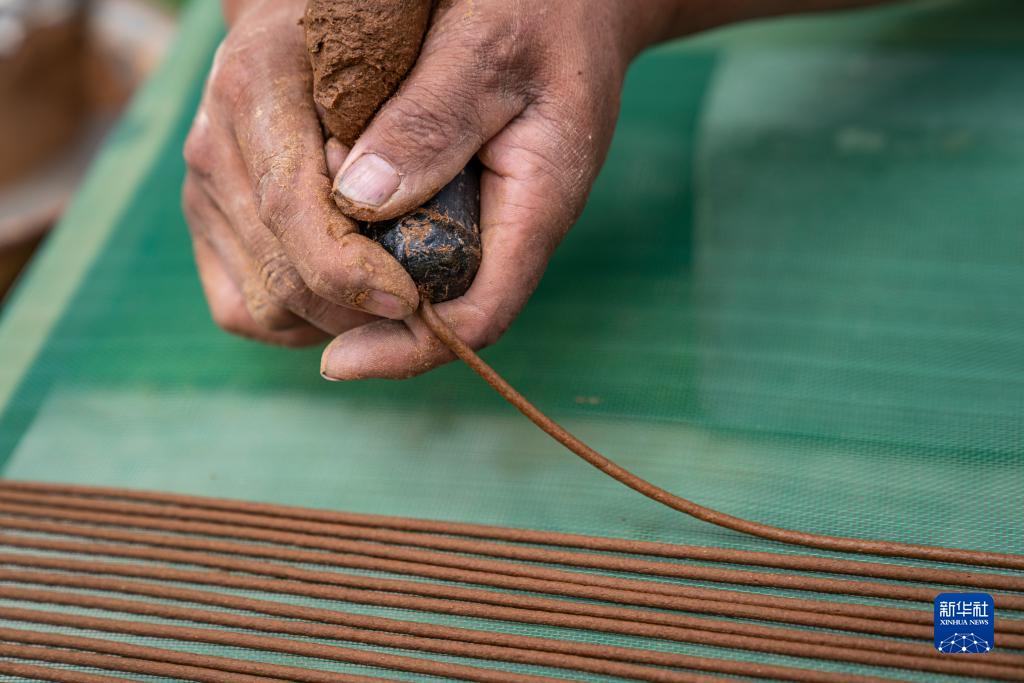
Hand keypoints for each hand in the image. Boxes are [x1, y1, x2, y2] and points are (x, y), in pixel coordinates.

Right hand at [183, 0, 419, 347]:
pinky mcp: (206, 225)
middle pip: (280, 272)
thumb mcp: (414, 50)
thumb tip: (375, 205)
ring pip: (264, 304)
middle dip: (356, 310)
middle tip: (423, 316)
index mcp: (256, 88)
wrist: (311, 27)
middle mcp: (214, 144)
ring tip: (392, 302)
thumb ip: (408, 120)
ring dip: (335, 321)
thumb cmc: (381, 37)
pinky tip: (349, 301)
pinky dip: (300, 323)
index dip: (352, 271)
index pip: (291, 208)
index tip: (411, 299)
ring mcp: (202, 190)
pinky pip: (241, 309)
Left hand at [318, 0, 668, 378]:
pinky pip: (406, 243)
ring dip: (356, 279)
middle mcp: (512, 227)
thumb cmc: (544, 9)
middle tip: (297, 276)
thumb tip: (358, 197)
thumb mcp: (490, 47)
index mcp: (537, 205)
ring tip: (298, 243)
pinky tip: (316, 211)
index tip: (337, 362)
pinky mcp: (461, 197)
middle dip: (367, 313)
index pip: (480, 313)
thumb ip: (432, 119)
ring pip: (417, 284)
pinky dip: (357, 238)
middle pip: (439, 312)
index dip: (408, 349)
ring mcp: (488, 216)